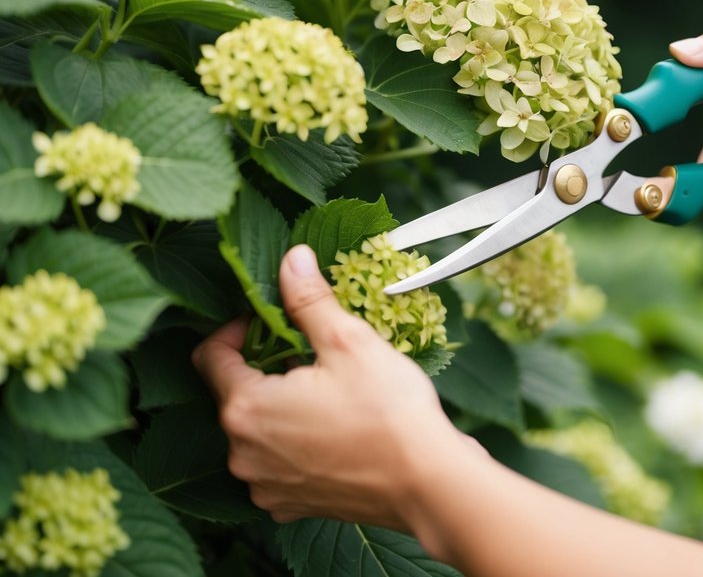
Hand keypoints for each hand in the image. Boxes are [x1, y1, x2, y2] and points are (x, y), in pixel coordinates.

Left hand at [192, 245, 475, 527]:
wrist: (428, 484)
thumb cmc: (389, 413)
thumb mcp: (348, 341)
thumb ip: (308, 299)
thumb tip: (290, 258)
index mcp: (245, 407)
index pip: (210, 356)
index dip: (236, 329)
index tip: (270, 320)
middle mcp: (242, 453)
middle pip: (235, 395)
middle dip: (266, 371)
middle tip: (312, 356)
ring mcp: (264, 487)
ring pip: (258, 432)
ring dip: (281, 410)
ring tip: (329, 396)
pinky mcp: (290, 508)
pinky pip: (278, 466)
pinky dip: (296, 448)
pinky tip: (334, 434)